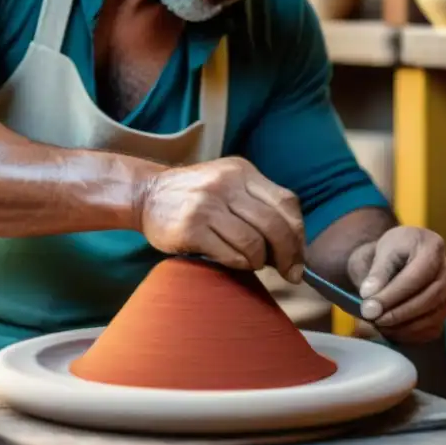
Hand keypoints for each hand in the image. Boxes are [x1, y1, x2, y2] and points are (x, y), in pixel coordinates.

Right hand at [135, 156, 305, 282]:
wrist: (147, 194)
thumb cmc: (195, 197)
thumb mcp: (228, 183)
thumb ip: (259, 204)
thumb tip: (294, 247)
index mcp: (242, 171)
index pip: (286, 203)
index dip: (298, 234)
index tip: (298, 256)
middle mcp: (226, 184)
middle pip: (275, 225)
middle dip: (288, 255)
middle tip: (290, 273)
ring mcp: (207, 205)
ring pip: (254, 243)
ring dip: (260, 262)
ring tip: (253, 263)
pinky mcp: (191, 228)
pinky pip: (230, 254)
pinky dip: (239, 264)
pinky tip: (234, 262)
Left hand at [346, 226, 445, 343]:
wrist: (398, 257)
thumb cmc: (390, 252)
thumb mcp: (380, 253)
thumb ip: (376, 273)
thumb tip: (370, 296)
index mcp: (432, 247)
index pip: (416, 276)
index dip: (393, 295)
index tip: (369, 307)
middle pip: (428, 298)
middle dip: (398, 313)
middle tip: (372, 318)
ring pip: (432, 317)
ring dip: (403, 326)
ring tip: (377, 325)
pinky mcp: (445, 310)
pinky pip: (432, 329)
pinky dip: (410, 334)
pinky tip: (389, 331)